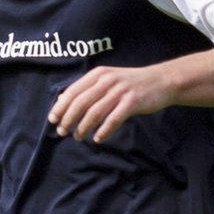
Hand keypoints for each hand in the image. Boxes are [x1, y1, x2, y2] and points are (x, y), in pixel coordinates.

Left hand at [49, 65, 173, 142]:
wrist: (161, 81)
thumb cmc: (130, 84)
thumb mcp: (108, 80)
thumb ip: (88, 90)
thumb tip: (63, 103)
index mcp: (97, 75)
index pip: (73, 91)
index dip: (60, 107)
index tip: (52, 120)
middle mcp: (106, 81)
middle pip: (81, 102)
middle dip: (68, 119)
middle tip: (62, 132)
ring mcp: (119, 91)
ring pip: (95, 112)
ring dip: (83, 127)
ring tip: (78, 137)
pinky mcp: (132, 102)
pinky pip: (113, 119)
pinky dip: (103, 131)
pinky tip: (98, 139)